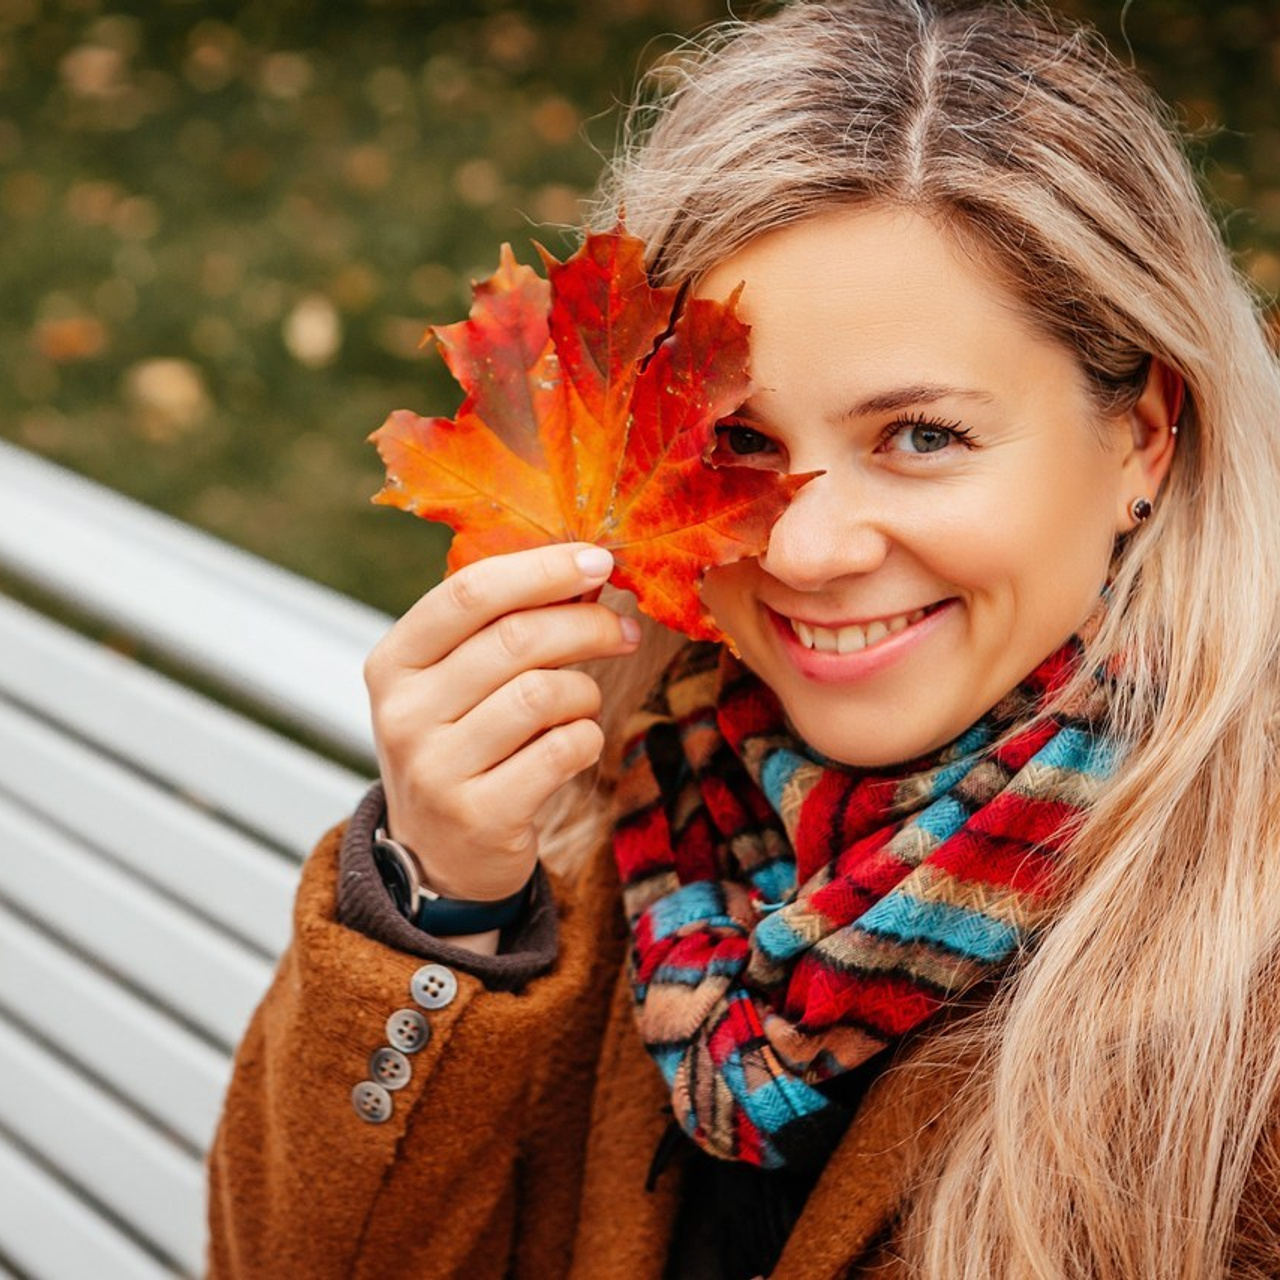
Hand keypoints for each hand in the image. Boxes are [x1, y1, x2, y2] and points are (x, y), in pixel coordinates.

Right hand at [363, 543, 639, 903]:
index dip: (543, 569)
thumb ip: (501, 628)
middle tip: (622, 631)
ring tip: (584, 701)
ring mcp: (435, 768)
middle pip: (516, 639)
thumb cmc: (461, 745)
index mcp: (394, 661)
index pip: (471, 592)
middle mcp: (404, 712)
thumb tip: (584, 571)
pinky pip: (561, 750)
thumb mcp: (454, 683)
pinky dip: (587, 737)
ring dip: (584, 690)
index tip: (598, 561)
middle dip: (587, 625)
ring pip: (543, 694)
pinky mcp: (479, 814)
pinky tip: (577, 742)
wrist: (438, 856)